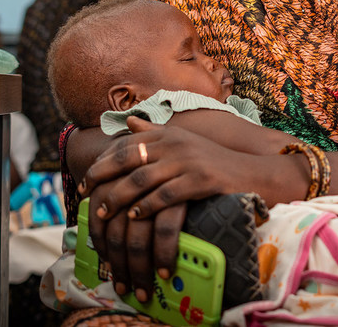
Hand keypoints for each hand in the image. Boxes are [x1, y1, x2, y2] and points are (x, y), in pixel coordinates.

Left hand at [80, 117, 256, 296]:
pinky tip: (135, 216)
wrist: (251, 173)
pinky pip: (165, 194)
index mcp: (169, 134)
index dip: (102, 163)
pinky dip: (146, 206)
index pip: (125, 145)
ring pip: (142, 179)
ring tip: (104, 212)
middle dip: (102, 179)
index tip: (85, 181)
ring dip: (119, 197)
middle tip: (86, 197)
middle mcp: (176, 143)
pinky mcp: (200, 179)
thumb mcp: (183, 142)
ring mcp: (189, 161)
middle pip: (128, 159)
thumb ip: (154, 133)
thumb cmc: (214, 161)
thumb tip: (127, 121)